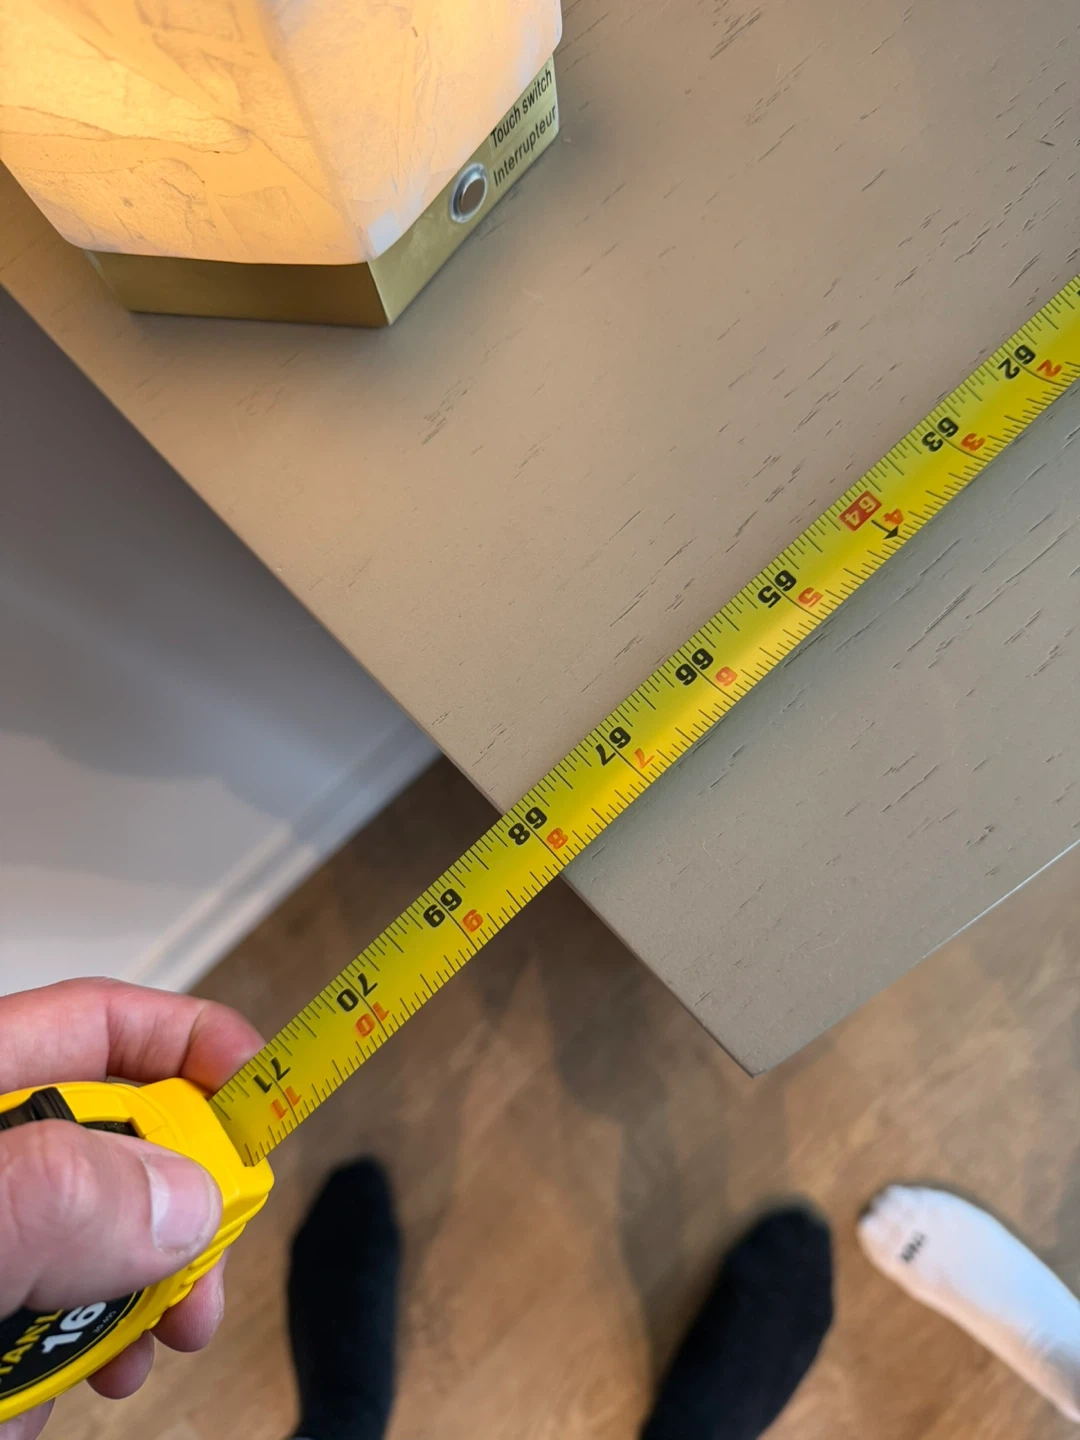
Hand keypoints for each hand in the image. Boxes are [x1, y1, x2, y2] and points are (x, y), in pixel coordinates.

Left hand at [0, 978, 262, 1439]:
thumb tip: (183, 1200)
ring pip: (94, 1243)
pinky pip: (48, 1317)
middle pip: (118, 1141)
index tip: (266, 1091)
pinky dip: (69, 1356)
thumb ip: (56, 1198)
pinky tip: (49, 1393)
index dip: (194, 1042)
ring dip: (130, 1302)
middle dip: (179, 1209)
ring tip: (132, 1353)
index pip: (100, 1022)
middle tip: (209, 1266)